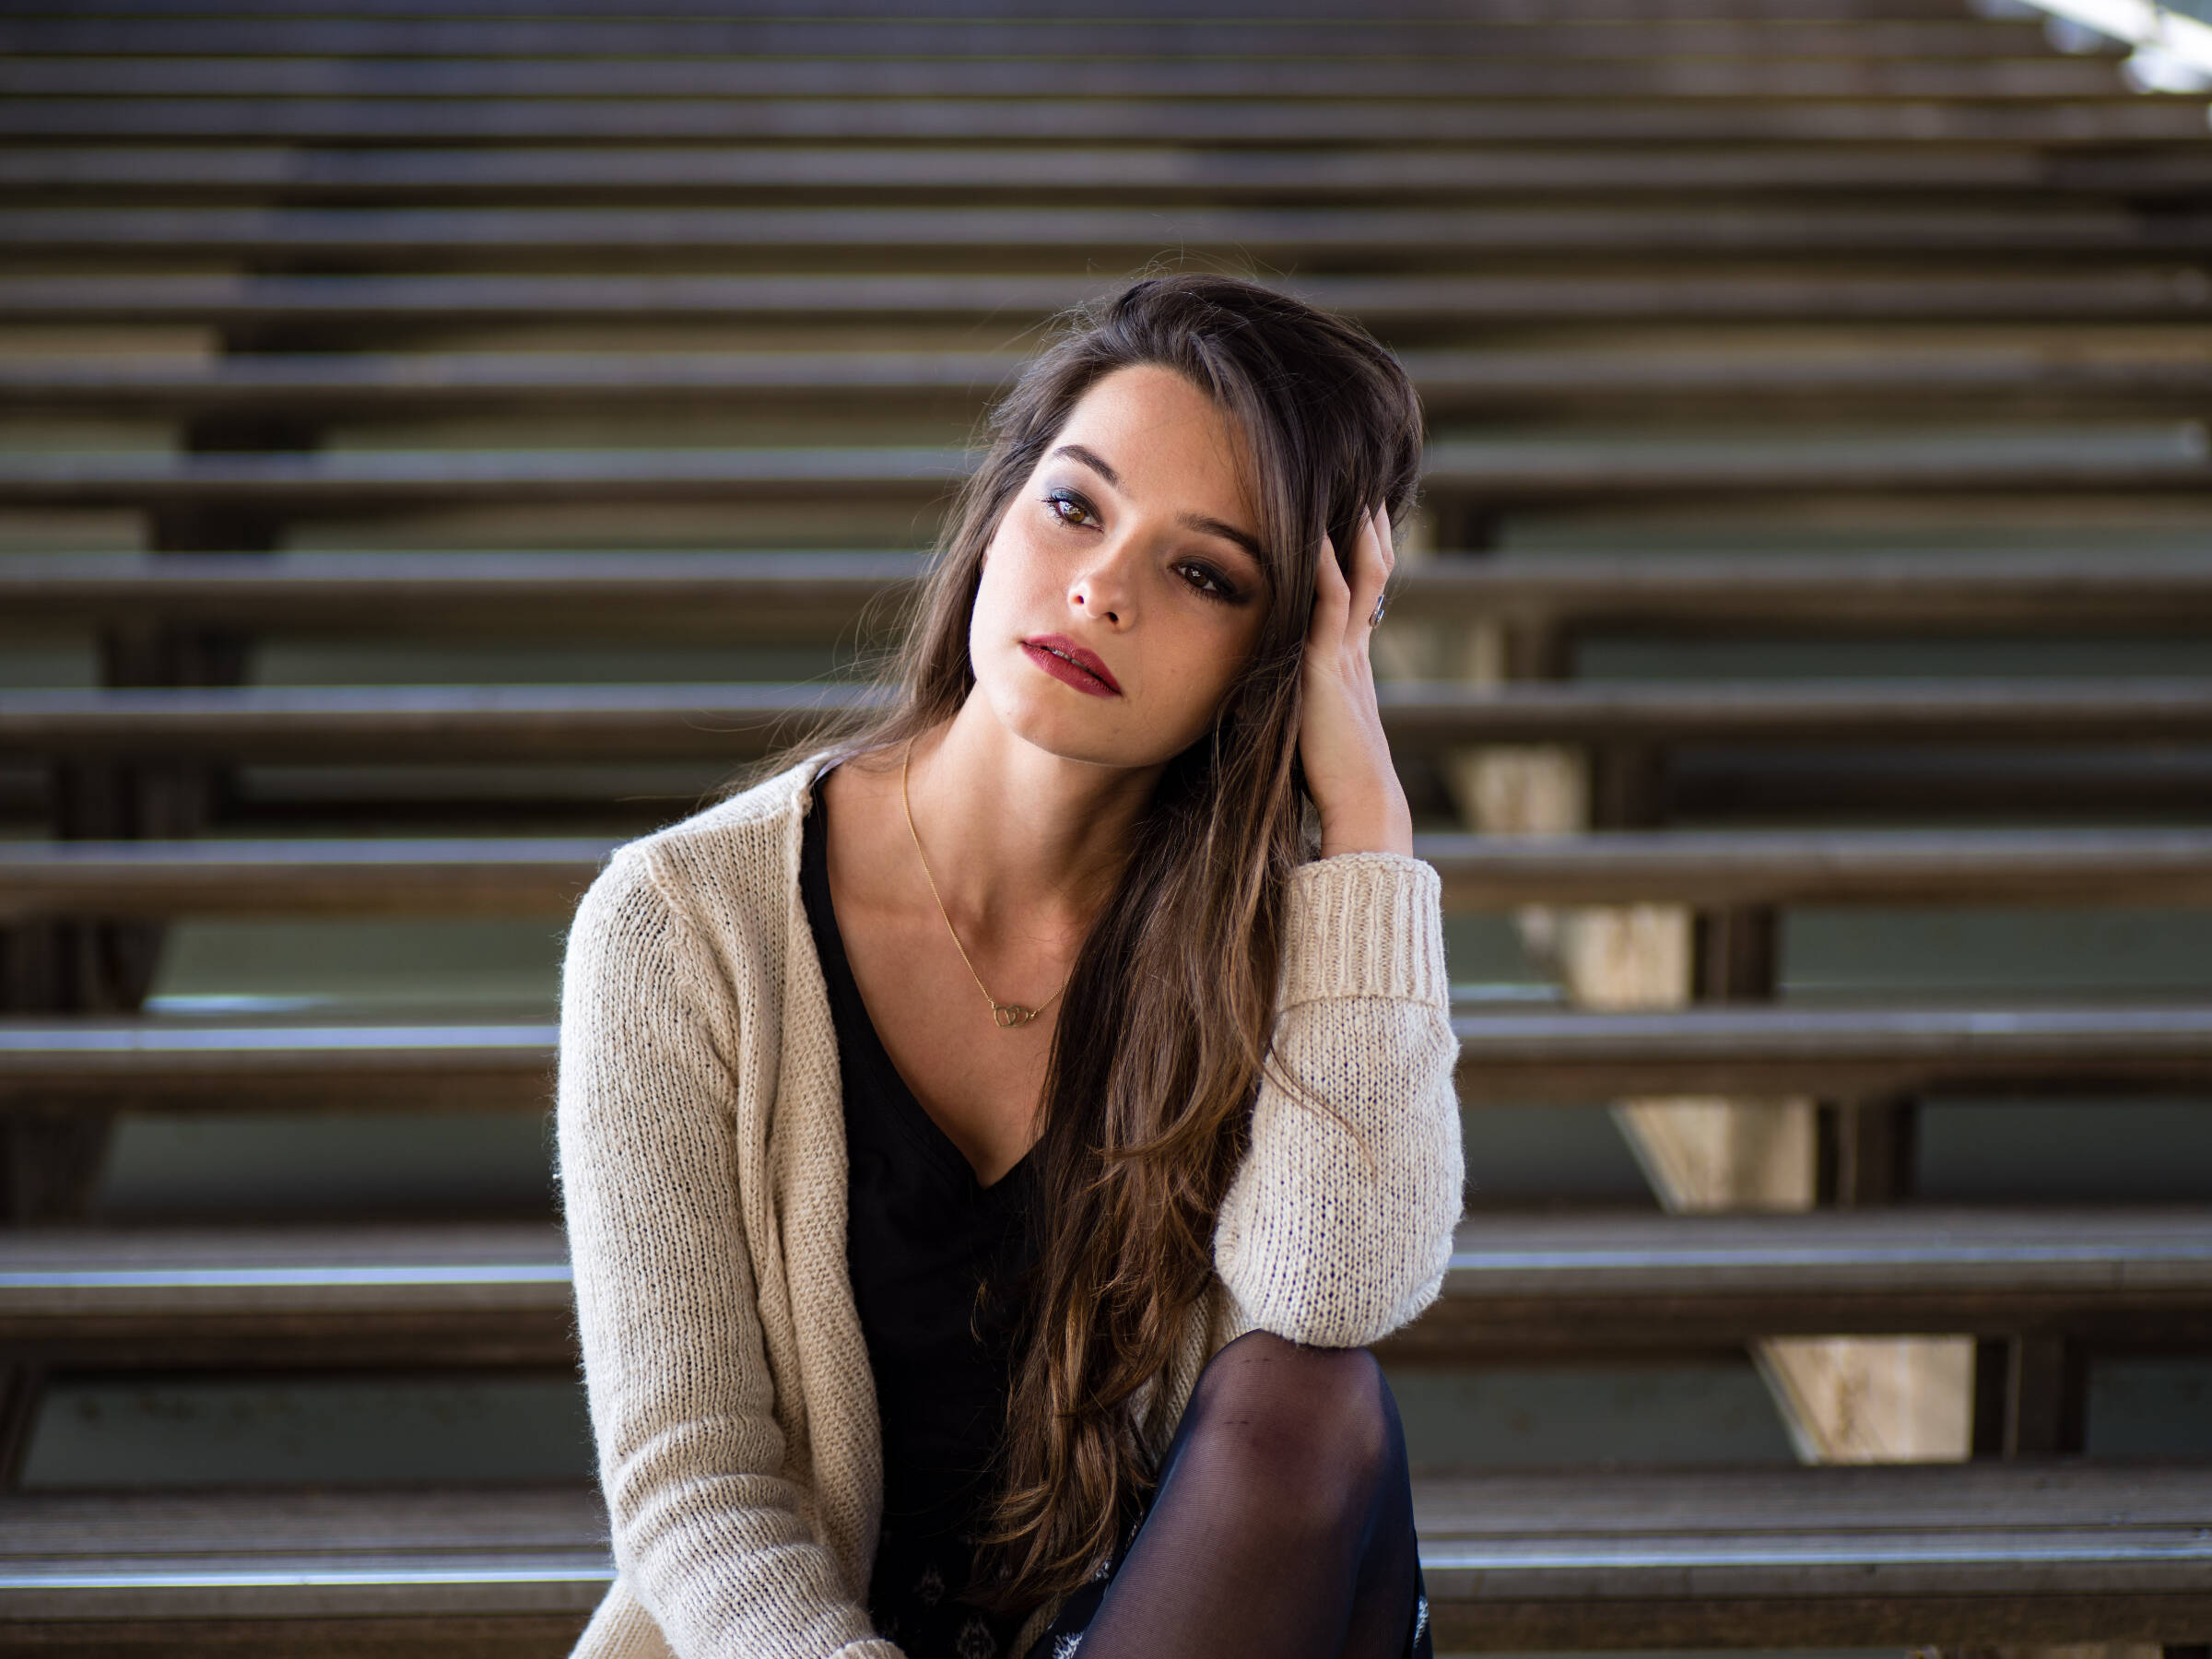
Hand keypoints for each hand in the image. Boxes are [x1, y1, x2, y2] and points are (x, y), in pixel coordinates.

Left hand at [1301, 505, 1411, 857]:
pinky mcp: (1329, 666)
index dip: (1362, 559)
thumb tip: (1250, 696)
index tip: (1358, 525)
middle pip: (1373, 573)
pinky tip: (1315, 532)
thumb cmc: (1330, 781)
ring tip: (1352, 491)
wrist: (1361, 804)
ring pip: (1361, 575)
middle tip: (1369, 490)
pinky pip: (1331, 601)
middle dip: (1372, 531)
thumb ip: (1293, 703)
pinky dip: (1325, 564)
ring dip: (1357, 531)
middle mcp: (1355, 650)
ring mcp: (1347, 654)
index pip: (1362, 596)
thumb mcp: (1308, 728)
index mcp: (1352, 664)